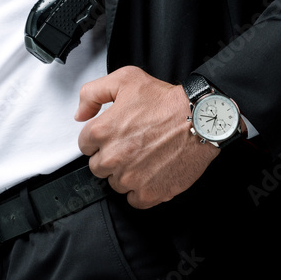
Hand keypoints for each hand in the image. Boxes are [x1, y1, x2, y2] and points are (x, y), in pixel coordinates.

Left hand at [75, 65, 219, 207]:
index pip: (85, 145)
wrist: (200, 120)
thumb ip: (93, 93)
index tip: (116, 136)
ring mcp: (130, 178)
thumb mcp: (126, 79)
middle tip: (132, 146)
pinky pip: (134, 200)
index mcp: (102, 131)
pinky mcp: (149, 193)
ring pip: (115, 184)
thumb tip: (80, 115)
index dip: (101, 139)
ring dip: (126, 174)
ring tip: (145, 158)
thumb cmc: (167, 102)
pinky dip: (141, 191)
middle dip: (111, 157)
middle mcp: (112, 157)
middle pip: (98, 167)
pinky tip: (151, 174)